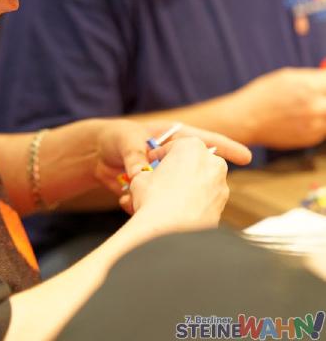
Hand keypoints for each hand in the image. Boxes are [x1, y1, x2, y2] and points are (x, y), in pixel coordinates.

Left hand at [91, 119, 245, 208]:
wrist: (96, 156)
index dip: (227, 147)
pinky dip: (143, 206)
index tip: (246, 157)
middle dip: (193, 185)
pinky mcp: (155, 192)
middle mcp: (175, 159)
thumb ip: (135, 155)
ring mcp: (167, 177)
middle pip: (197, 171)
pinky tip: (126, 200)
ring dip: (160, 198)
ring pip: (176, 193)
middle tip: (191, 198)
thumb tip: (139, 171)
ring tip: (137, 194)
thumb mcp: (126, 140)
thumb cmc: (115, 138)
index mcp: (174, 138)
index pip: (205, 140)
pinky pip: (157, 203)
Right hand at [129, 136, 228, 231]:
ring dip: (185, 188)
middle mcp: (211, 162)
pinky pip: (204, 201)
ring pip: (199, 182)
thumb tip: (142, 177)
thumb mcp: (140, 178)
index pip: (172, 147)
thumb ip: (145, 173)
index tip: (151, 164)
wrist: (168, 232)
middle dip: (176, 171)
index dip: (158, 156)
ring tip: (166, 200)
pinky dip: (193, 204)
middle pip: (190, 163)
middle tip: (160, 181)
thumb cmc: (153, 199)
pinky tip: (176, 213)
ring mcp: (220, 185)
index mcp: (191, 146)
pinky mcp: (222, 207)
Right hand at [235, 67, 325, 148]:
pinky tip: (300, 117)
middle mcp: (315, 107)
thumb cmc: (264, 95)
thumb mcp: (287, 77)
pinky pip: (324, 127)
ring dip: (323, 109)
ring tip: (306, 106)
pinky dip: (318, 121)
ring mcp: (314, 125)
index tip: (322, 83)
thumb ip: (313, 77)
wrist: (246, 120)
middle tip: (317, 94)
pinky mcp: (311, 138)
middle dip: (324, 95)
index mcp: (309, 87)